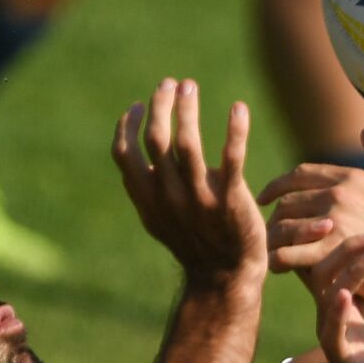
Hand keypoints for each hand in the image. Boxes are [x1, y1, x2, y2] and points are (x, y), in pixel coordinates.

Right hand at [112, 78, 266, 288]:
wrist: (224, 277)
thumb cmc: (194, 242)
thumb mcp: (159, 218)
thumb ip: (147, 186)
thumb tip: (137, 146)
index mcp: (148, 199)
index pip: (124, 154)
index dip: (128, 126)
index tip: (139, 105)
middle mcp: (168, 197)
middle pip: (156, 140)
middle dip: (160, 106)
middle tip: (172, 84)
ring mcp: (199, 199)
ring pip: (187, 143)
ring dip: (187, 110)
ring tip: (190, 87)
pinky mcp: (230, 201)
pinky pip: (232, 158)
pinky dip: (235, 130)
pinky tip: (239, 108)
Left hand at [258, 129, 363, 297]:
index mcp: (351, 176)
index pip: (300, 174)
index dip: (278, 185)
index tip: (265, 197)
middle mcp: (338, 194)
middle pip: (288, 201)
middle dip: (275, 217)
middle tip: (268, 231)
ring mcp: (333, 221)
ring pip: (283, 227)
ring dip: (274, 240)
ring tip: (269, 251)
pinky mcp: (330, 251)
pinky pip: (289, 254)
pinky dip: (279, 261)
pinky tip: (277, 268)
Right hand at [313, 233, 363, 362]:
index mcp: (346, 296)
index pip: (326, 254)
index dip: (336, 232)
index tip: (363, 211)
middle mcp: (334, 313)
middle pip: (319, 266)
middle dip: (344, 244)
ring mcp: (336, 337)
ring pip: (326, 293)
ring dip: (349, 269)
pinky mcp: (344, 362)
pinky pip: (330, 333)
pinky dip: (335, 313)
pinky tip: (345, 295)